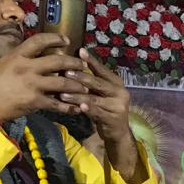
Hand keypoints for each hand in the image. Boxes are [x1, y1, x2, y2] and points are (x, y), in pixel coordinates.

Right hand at [0, 33, 87, 121]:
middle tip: (83, 66)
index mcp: (18, 55)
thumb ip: (21, 59)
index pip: (39, 40)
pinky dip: (70, 107)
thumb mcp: (4, 64)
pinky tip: (77, 108)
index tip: (67, 41)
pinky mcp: (36, 101)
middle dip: (75, 63)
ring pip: (63, 83)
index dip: (55, 38)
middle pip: (58, 61)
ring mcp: (32, 84)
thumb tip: (37, 56)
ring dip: (77, 86)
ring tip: (85, 88)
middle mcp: (27, 67)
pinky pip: (58, 104)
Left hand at [61, 48, 143, 182]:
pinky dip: (87, 109)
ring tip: (62, 93)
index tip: (79, 51)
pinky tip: (78, 107)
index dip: (91, 60)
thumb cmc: (105, 109)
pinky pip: (97, 112)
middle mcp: (120, 92)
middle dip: (81, 77)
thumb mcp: (101, 93)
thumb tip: (72, 63)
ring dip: (77, 95)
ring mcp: (118, 106)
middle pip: (97, 82)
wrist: (118, 133)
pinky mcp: (113, 119)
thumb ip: (92, 81)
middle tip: (65, 72)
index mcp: (117, 83)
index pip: (102, 69)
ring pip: (94, 98)